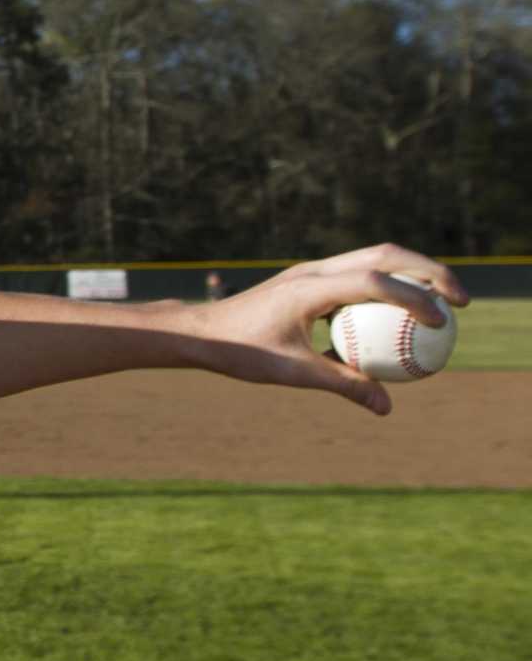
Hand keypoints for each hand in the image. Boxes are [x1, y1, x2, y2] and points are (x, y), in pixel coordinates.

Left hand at [187, 245, 469, 414]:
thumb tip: (387, 405)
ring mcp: (312, 270)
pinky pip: (359, 275)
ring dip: (412, 273)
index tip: (441, 321)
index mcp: (309, 288)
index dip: (414, 297)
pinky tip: (403, 317)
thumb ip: (342, 385)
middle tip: (460, 301)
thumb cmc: (240, 352)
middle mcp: (314, 270)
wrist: (200, 332)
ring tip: (444, 303)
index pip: (374, 282)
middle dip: (429, 271)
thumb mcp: (293, 373)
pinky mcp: (310, 279)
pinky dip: (388, 287)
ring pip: (373, 259)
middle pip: (384, 255)